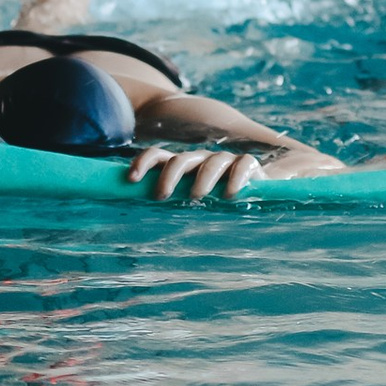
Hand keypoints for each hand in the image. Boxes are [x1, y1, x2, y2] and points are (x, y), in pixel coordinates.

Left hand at [127, 141, 263, 204]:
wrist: (255, 193)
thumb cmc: (215, 206)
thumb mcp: (188, 205)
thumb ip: (170, 207)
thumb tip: (137, 229)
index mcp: (182, 167)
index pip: (157, 156)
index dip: (142, 163)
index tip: (131, 180)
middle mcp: (201, 160)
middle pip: (181, 160)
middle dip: (169, 176)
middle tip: (162, 196)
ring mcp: (225, 161)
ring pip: (213, 162)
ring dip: (203, 178)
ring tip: (197, 196)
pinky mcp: (248, 165)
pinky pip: (243, 164)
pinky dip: (236, 178)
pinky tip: (230, 194)